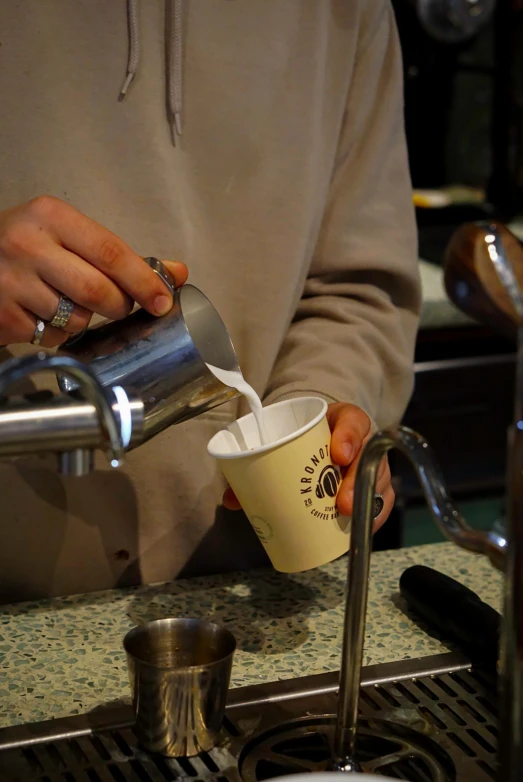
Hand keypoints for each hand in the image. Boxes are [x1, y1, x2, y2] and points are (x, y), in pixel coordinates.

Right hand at [0, 196, 187, 346]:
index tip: (163, 302)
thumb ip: (121, 255)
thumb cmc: (28, 247)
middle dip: (118, 306)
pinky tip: (41, 314)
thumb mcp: (70, 236)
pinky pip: (51, 336)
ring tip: (64, 302)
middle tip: (116, 305)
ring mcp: (11, 282)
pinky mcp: (3, 315)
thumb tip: (177, 272)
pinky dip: (57, 333)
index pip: (111, 252)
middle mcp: (28, 245)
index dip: (143, 281)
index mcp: (52, 217)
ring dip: (83, 319)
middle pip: (98, 291)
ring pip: (76, 318)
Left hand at [223, 402, 393, 531]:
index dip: (348, 436)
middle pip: (368, 455)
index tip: (337, 454)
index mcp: (341, 420)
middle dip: (356, 481)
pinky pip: (383, 500)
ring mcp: (371, 463)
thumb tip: (233, 499)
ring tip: (347, 518)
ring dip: (366, 501)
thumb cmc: (302, 440)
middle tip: (340, 503)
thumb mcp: (286, 440)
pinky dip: (374, 515)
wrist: (320, 438)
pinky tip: (364, 527)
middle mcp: (361, 440)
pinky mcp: (375, 484)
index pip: (353, 420)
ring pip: (377, 479)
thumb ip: (260, 465)